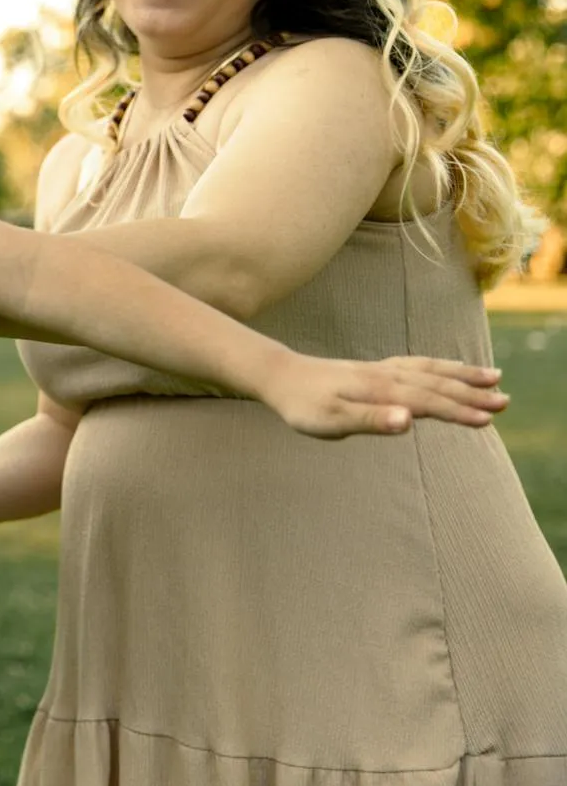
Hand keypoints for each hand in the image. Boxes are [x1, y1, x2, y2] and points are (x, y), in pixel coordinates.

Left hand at [264, 354, 506, 438]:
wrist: (278, 376)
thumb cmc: (302, 405)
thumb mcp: (330, 421)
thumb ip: (370, 421)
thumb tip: (408, 421)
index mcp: (379, 390)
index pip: (427, 402)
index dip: (458, 410)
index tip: (487, 419)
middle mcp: (385, 376)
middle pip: (435, 383)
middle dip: (471, 392)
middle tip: (506, 400)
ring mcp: (380, 370)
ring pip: (430, 369)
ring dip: (461, 374)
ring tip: (493, 376)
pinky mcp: (373, 369)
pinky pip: (416, 364)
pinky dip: (438, 366)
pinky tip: (446, 370)